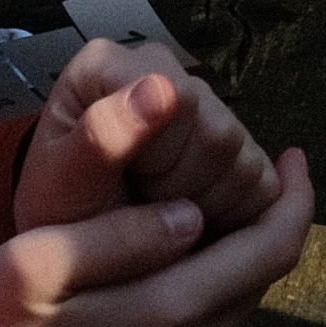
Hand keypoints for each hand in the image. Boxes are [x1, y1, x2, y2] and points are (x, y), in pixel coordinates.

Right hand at [0, 150, 313, 326]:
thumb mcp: (38, 259)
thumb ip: (124, 234)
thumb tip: (193, 214)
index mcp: (169, 315)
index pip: (273, 249)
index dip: (296, 197)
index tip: (296, 157)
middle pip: (257, 279)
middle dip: (258, 224)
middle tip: (234, 178)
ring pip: (231, 310)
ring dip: (227, 263)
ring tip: (196, 219)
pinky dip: (202, 300)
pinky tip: (165, 276)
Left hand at [12, 37, 279, 235]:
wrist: (77, 261)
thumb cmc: (62, 219)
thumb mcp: (62, 190)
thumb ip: (102, 137)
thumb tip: (160, 87)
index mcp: (110, 65)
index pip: (181, 97)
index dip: (161, 156)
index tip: (125, 184)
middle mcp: (162, 71)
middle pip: (221, 132)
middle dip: (182, 188)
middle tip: (139, 207)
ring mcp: (204, 105)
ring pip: (245, 160)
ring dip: (205, 205)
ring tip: (157, 214)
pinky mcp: (239, 145)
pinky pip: (263, 185)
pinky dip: (230, 216)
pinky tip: (186, 217)